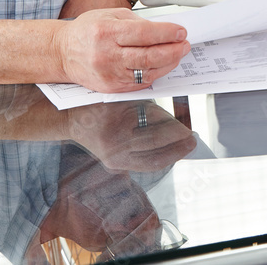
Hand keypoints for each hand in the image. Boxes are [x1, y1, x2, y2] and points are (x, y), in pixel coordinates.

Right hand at [52, 9, 189, 92]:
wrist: (63, 53)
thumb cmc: (87, 31)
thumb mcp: (110, 15)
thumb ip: (137, 22)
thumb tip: (164, 30)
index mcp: (106, 32)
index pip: (145, 34)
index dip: (167, 33)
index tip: (181, 32)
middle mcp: (107, 55)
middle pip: (149, 56)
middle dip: (173, 50)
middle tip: (185, 44)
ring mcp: (109, 74)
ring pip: (148, 72)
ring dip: (168, 63)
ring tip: (177, 54)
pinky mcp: (111, 88)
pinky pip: (140, 83)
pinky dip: (155, 74)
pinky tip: (163, 65)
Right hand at [67, 101, 195, 171]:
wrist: (73, 119)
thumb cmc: (103, 104)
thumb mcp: (126, 99)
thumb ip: (150, 110)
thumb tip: (179, 123)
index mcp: (118, 120)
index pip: (154, 124)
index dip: (175, 127)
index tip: (188, 128)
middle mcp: (114, 142)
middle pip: (155, 144)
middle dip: (178, 142)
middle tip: (193, 139)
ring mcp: (113, 157)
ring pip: (151, 160)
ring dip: (173, 155)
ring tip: (187, 148)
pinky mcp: (114, 165)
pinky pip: (143, 166)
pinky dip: (160, 160)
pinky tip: (172, 155)